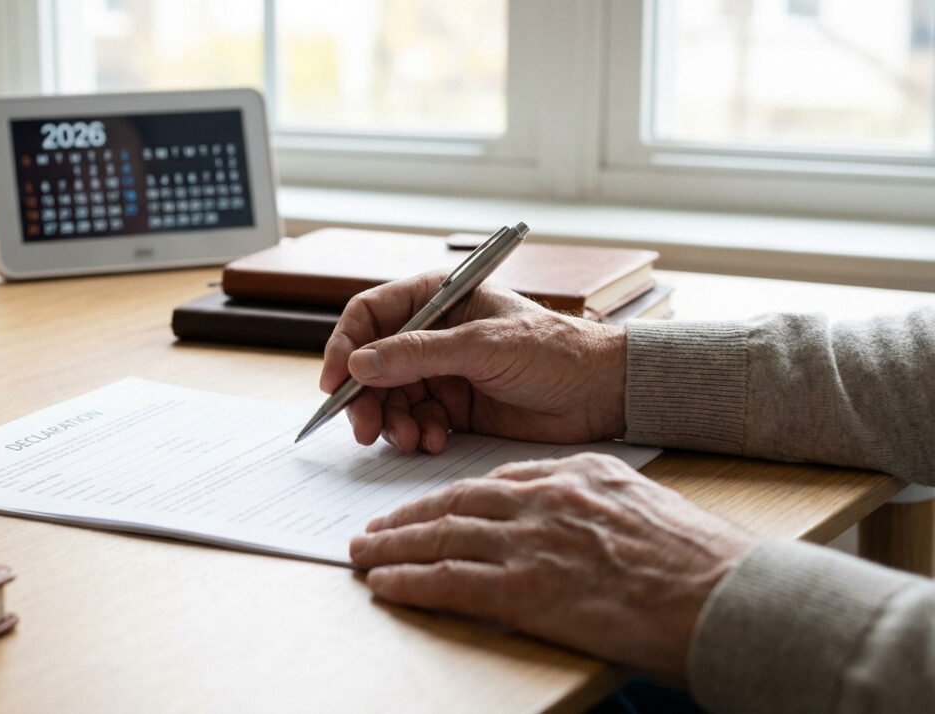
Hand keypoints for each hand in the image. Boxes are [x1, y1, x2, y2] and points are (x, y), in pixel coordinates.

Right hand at [319, 272, 626, 452]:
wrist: (601, 393)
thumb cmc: (555, 350)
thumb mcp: (483, 346)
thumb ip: (418, 354)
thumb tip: (359, 364)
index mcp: (438, 297)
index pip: (370, 315)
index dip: (345, 346)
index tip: (335, 383)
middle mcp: (432, 332)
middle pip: (372, 364)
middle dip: (367, 398)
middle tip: (366, 429)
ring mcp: (442, 371)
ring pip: (390, 398)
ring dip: (393, 421)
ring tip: (413, 438)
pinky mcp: (454, 407)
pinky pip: (415, 421)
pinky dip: (418, 434)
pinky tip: (436, 441)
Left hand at [349, 453, 756, 677]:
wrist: (727, 596)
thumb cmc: (700, 562)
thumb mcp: (643, 507)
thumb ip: (596, 504)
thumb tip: (569, 522)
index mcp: (575, 476)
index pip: (494, 481)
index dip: (450, 496)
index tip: (426, 505)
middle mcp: (546, 500)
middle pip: (456, 502)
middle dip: (408, 515)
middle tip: (374, 525)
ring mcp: (532, 543)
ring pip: (442, 536)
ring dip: (394, 545)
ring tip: (362, 552)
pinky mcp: (527, 589)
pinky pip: (450, 581)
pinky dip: (410, 581)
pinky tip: (384, 584)